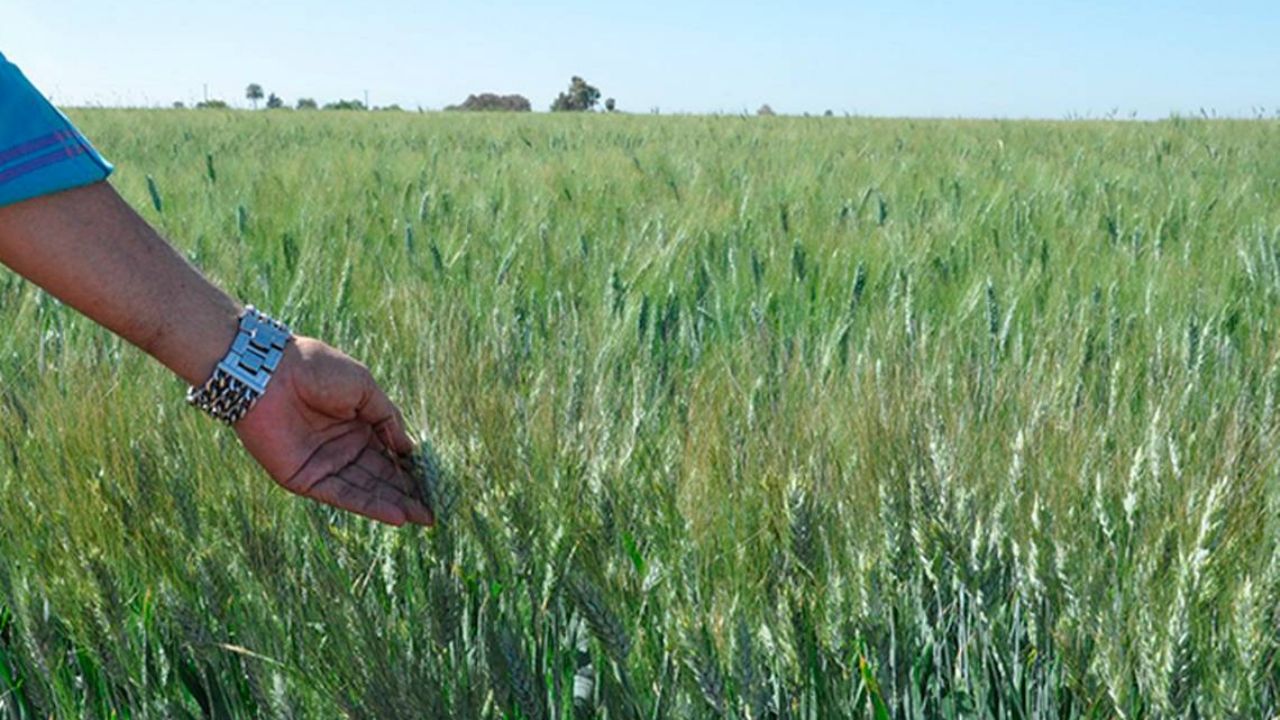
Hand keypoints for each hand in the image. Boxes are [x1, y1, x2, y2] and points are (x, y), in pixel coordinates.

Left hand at [233, 336, 433, 526]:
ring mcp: (325, 464)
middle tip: (434, 511)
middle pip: (381, 476)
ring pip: (366, 489)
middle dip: (407, 493)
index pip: (390, 452)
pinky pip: (342, 495)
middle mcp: (342, 446)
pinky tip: (396, 515)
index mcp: (357, 423)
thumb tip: (409, 449)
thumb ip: (388, 418)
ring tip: (423, 517)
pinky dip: (369, 506)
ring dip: (394, 504)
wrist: (268, 372)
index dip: (411, 468)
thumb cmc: (317, 369)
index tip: (434, 484)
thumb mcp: (364, 387)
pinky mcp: (305, 479)